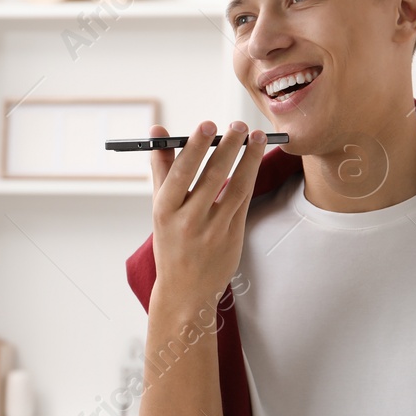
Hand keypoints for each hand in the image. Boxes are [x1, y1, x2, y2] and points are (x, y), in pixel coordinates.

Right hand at [149, 119, 265, 307]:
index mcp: (165, 210)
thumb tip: (157, 130)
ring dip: (249, 158)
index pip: (181, 172)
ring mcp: (213, 230)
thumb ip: (161, 168)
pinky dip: (251, 176)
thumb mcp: (159, 208)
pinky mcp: (232, 236)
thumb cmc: (171, 241)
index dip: (196, 147)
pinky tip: (255, 158)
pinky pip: (244, 200)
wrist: (185, 290)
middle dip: (228, 147)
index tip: (208, 124)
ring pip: (236, 186)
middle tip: (239, 125)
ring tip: (257, 136)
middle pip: (212, 176)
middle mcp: (188, 221)